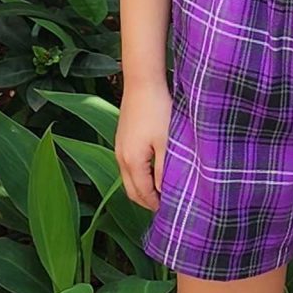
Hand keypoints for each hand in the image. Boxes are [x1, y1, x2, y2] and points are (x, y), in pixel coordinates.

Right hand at [116, 82, 170, 210]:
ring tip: (164, 190)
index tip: (172, 210)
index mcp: (132, 162)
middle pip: (132, 191)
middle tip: (167, 205)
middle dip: (147, 201)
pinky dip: (140, 174)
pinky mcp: (123, 138)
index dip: (157, 205)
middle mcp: (121, 157)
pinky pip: (129, 165)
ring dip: (144, 187)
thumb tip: (167, 193)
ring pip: (129, 178)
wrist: (143, 82)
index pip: (143, 194)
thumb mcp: (167, 143)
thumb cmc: (158, 110)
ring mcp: (120, 147)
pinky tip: (155, 169)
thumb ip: (166, 170)